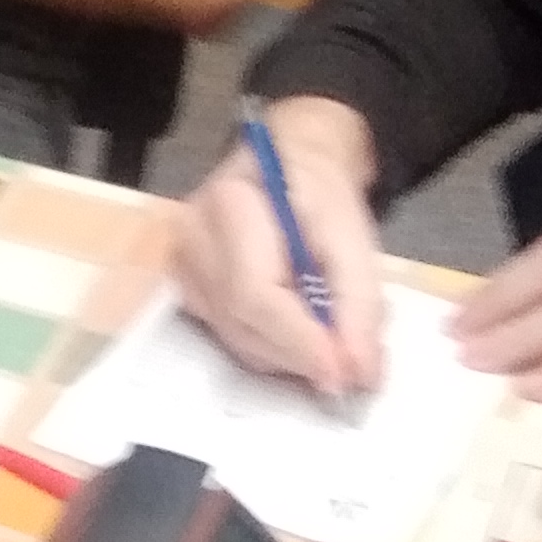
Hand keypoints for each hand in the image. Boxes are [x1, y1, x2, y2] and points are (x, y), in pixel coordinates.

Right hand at [169, 97, 384, 397]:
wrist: (288, 167)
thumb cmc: (318, 195)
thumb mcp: (354, 237)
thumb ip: (359, 303)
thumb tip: (359, 372)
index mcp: (227, 205)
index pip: (254, 293)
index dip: (299, 341)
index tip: (344, 374)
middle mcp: (190, 240)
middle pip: (243, 325)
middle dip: (302, 354)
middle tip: (354, 363)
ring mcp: (182, 269)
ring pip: (238, 341)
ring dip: (291, 356)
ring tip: (332, 336)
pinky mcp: (188, 292)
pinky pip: (232, 340)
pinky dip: (275, 349)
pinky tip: (302, 329)